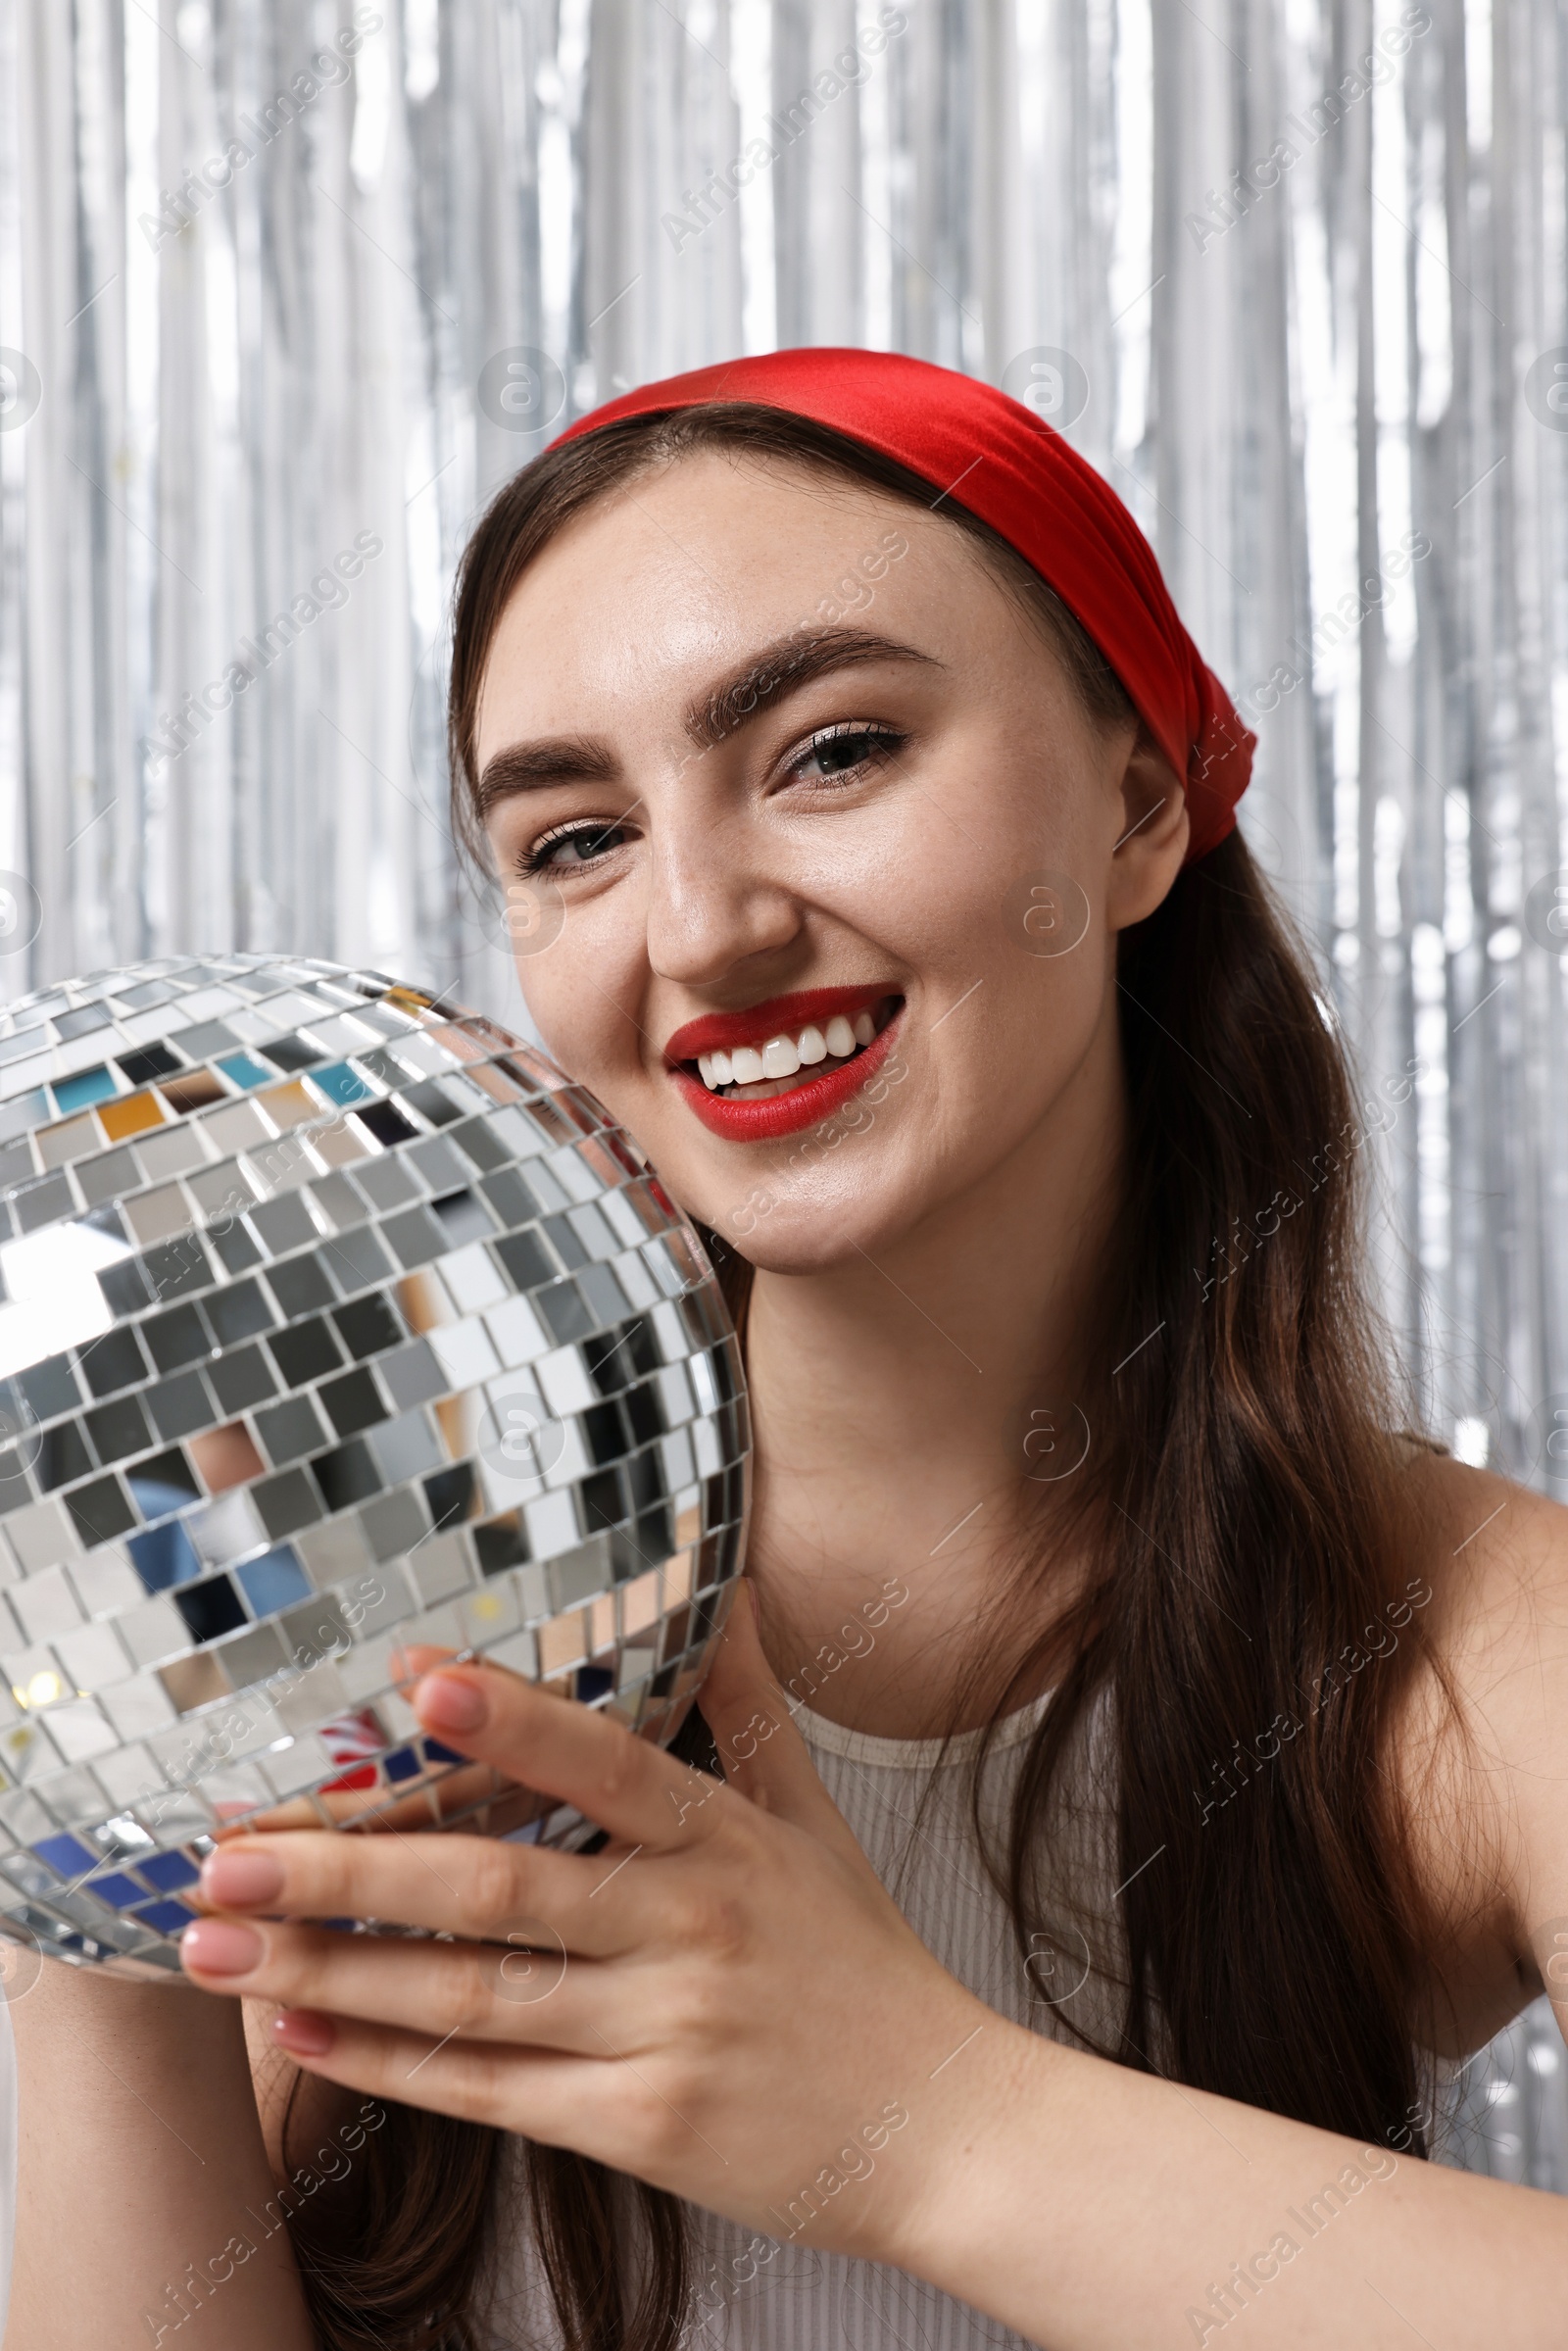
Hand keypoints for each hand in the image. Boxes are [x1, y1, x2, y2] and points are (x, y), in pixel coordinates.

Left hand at [179, 1586, 995, 2266]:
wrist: (942, 2131)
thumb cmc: (863, 1965)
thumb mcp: (815, 1823)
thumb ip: (748, 1707)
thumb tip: (729, 1589)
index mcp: (727, 1843)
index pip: (607, 1765)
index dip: (512, 1721)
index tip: (413, 1679)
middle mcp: (688, 1932)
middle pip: (497, 1892)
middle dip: (348, 1869)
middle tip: (226, 1851)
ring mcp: (660, 2037)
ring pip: (471, 1998)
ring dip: (332, 1970)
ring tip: (219, 1943)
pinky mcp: (640, 2130)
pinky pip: (492, 2094)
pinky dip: (390, 2063)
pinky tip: (304, 2030)